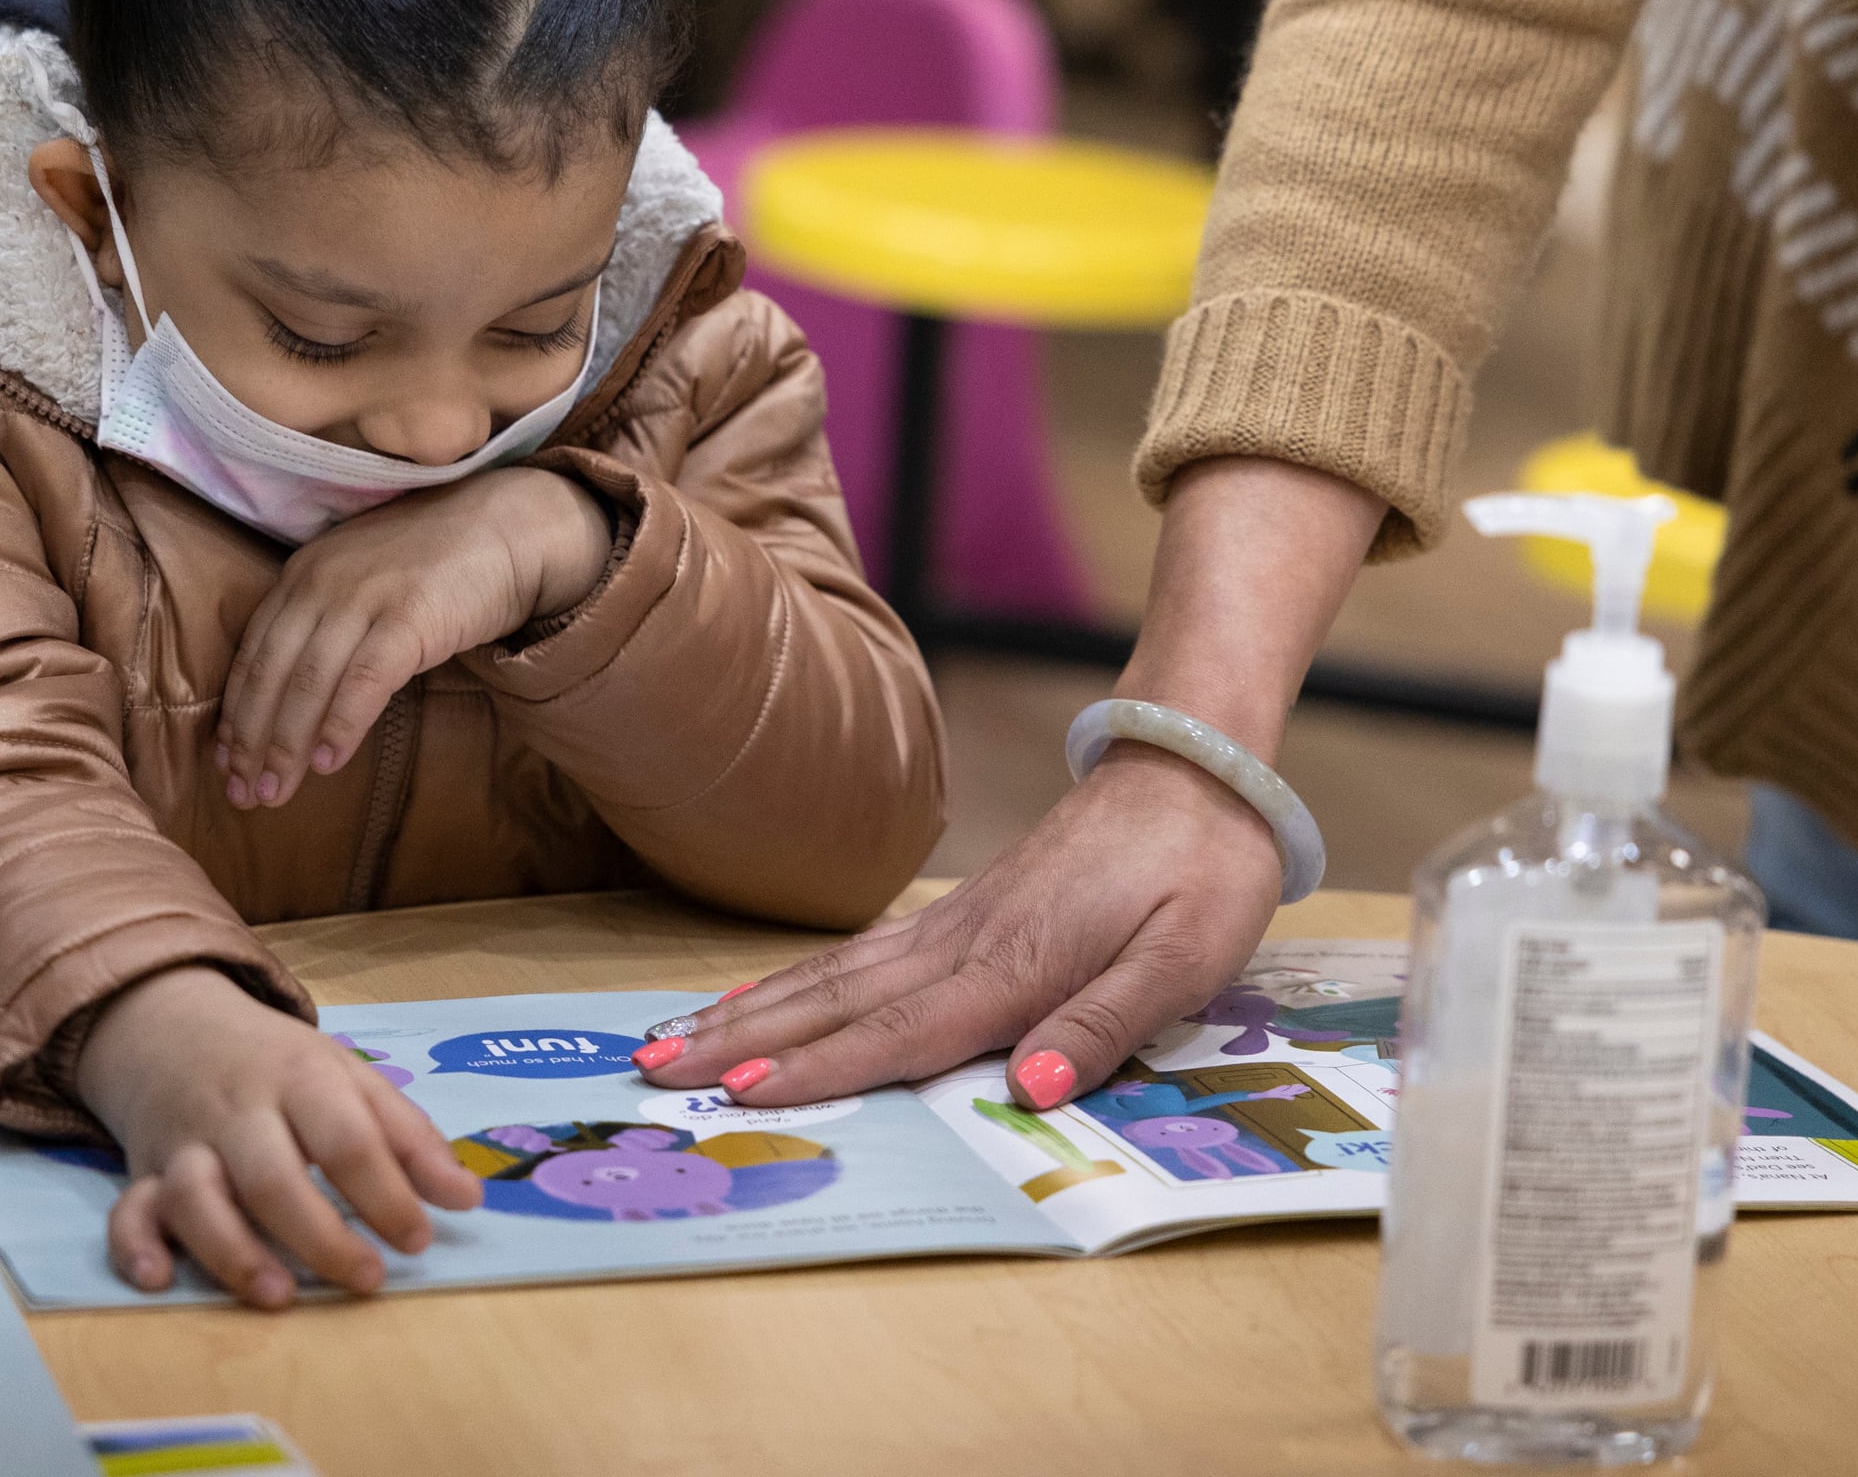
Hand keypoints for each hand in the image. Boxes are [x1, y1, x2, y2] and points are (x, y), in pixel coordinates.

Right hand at [75, 967, 481, 1305]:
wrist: (173, 1026)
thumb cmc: (280, 1065)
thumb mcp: (350, 1079)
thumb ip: (409, 1137)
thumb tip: (466, 1199)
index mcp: (301, 1077)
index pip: (346, 1135)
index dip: (386, 1191)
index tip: (419, 1240)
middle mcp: (239, 1111)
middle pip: (271, 1173)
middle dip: (319, 1234)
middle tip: (367, 1279)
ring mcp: (186, 1142)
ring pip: (197, 1197)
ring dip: (233, 1252)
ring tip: (279, 1296)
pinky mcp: (143, 1172)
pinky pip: (128, 1211)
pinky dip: (135, 1245)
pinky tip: (159, 1279)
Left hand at [215, 468, 613, 803]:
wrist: (510, 528)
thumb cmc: (438, 564)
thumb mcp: (362, 580)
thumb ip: (325, 621)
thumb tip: (293, 697)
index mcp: (303, 572)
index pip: (253, 653)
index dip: (235, 714)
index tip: (226, 763)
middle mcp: (323, 581)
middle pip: (271, 673)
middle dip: (251, 741)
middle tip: (243, 795)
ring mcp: (367, 596)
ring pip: (308, 682)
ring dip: (286, 745)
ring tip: (276, 793)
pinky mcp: (411, 615)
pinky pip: (365, 680)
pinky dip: (341, 724)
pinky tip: (329, 764)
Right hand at [640, 746, 1284, 1106]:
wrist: (1198, 764)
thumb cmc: (1204, 869)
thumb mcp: (1187, 960)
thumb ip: (1104, 1025)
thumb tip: (1028, 1087)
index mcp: (1017, 966)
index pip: (900, 1033)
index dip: (818, 1069)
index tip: (736, 1093)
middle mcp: (967, 943)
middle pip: (837, 999)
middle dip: (743, 1037)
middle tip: (653, 1067)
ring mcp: (958, 921)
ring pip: (835, 972)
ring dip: (751, 1008)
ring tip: (673, 1035)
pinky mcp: (967, 909)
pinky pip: (861, 952)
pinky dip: (798, 976)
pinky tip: (765, 992)